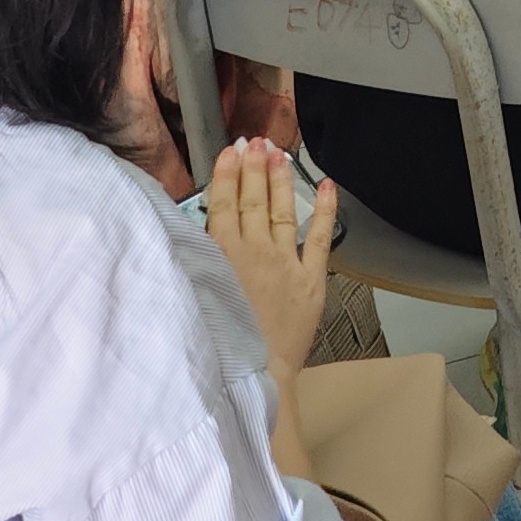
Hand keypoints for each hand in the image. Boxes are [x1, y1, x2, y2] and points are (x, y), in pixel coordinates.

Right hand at [204, 138, 339, 374]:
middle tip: (257, 141)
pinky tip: (328, 185)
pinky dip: (326, 210)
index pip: (223, 206)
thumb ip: (196, 264)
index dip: (227, 176)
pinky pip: (319, 238)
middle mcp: (255, 254)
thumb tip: (192, 232)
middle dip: (254, 168)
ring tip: (280, 153)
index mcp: (222, 259)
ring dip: (280, 180)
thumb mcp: (195, 300)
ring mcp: (285, 264)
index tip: (230, 152)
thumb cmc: (217, 348)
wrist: (254, 379)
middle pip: (252, 201)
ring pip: (282, 211)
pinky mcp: (312, 281)